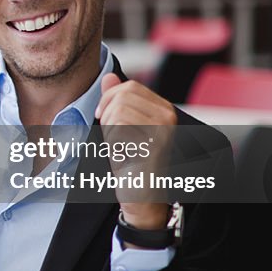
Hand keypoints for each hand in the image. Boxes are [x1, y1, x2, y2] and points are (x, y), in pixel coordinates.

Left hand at [95, 73, 176, 229]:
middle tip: (111, 135)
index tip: (103, 117)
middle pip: (123, 95)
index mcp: (162, 109)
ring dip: (110, 130)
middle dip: (108, 114)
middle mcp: (167, 116)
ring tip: (120, 146)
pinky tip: (123, 155)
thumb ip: (116, 100)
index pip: (130, 87)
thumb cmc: (130, 161)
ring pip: (119, 110)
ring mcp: (163, 130)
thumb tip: (109, 76)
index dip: (109, 98)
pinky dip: (114, 141)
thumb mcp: (119, 125)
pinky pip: (121, 127)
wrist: (140, 194)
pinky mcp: (155, 144)